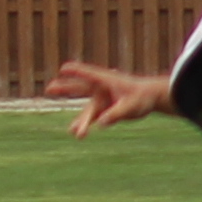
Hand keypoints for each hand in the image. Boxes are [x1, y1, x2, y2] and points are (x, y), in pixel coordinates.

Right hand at [49, 60, 167, 136]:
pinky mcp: (106, 110)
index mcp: (107, 81)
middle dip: (65, 89)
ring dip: (80, 121)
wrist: (152, 98)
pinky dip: (86, 125)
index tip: (64, 68)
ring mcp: (103, 100)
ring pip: (87, 111)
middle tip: (49, 88)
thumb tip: (102, 123)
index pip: (89, 74)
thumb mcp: (131, 105)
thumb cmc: (142, 96)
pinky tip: (77, 133)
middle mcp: (102, 90)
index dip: (76, 71)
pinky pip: (93, 118)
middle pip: (80, 89)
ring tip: (71, 131)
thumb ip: (116, 113)